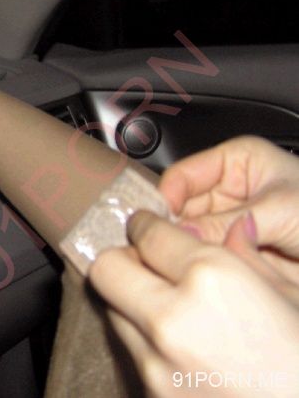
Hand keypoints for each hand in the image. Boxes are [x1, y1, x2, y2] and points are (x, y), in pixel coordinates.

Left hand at [90, 211, 298, 396]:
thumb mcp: (294, 298)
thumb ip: (250, 258)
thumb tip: (235, 227)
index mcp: (212, 280)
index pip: (146, 233)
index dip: (145, 224)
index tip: (148, 226)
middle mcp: (171, 319)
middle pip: (107, 268)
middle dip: (124, 259)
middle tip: (148, 263)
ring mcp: (155, 364)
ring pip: (113, 310)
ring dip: (132, 301)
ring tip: (171, 310)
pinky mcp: (150, 395)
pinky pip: (132, 352)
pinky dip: (147, 341)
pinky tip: (183, 350)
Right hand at [158, 136, 298, 290]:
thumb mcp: (280, 210)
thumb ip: (228, 221)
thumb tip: (181, 234)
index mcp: (236, 162)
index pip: (182, 175)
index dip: (165, 198)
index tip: (153, 223)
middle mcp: (228, 190)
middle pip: (181, 206)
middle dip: (172, 227)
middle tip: (156, 247)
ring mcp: (231, 221)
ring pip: (190, 233)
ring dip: (185, 247)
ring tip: (177, 261)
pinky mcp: (237, 250)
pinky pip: (208, 255)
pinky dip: (201, 264)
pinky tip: (197, 271)